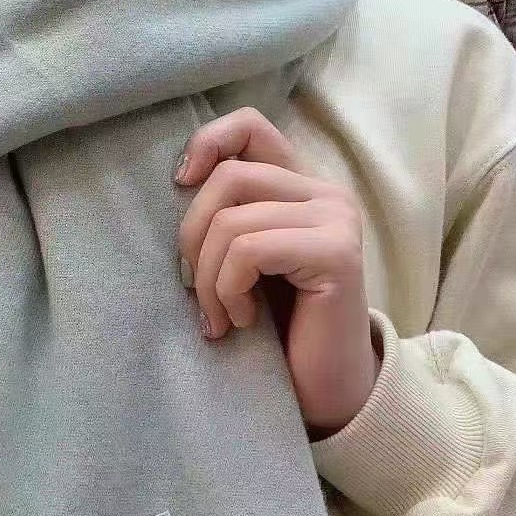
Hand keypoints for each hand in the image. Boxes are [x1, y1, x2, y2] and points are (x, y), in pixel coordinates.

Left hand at [176, 107, 380, 437]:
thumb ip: (225, 217)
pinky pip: (249, 250)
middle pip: (228, 178)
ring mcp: (336, 219)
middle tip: (197, 293)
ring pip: (231, 221)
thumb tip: (180, 180)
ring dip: (207, 280)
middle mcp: (324, 193)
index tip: (179, 185)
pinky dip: (228, 291)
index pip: (250, 127)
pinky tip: (243, 321)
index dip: (206, 143)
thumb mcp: (240, 264)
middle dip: (192, 240)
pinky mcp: (337, 252)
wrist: (323, 388)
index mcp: (299, 187)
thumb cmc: (276, 330)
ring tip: (221, 317)